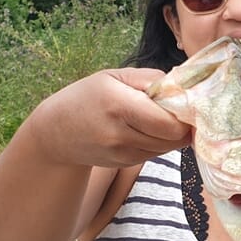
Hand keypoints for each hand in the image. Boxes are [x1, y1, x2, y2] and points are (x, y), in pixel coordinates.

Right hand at [30, 67, 191, 166]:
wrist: (56, 131)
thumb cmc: (89, 96)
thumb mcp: (116, 76)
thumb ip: (152, 79)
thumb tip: (184, 88)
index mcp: (119, 104)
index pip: (170, 122)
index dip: (184, 114)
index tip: (184, 103)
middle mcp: (120, 133)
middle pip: (173, 138)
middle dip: (181, 125)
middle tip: (175, 111)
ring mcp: (121, 153)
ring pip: (167, 148)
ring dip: (170, 135)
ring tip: (156, 119)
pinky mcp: (124, 163)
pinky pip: (155, 154)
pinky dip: (158, 143)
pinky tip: (143, 130)